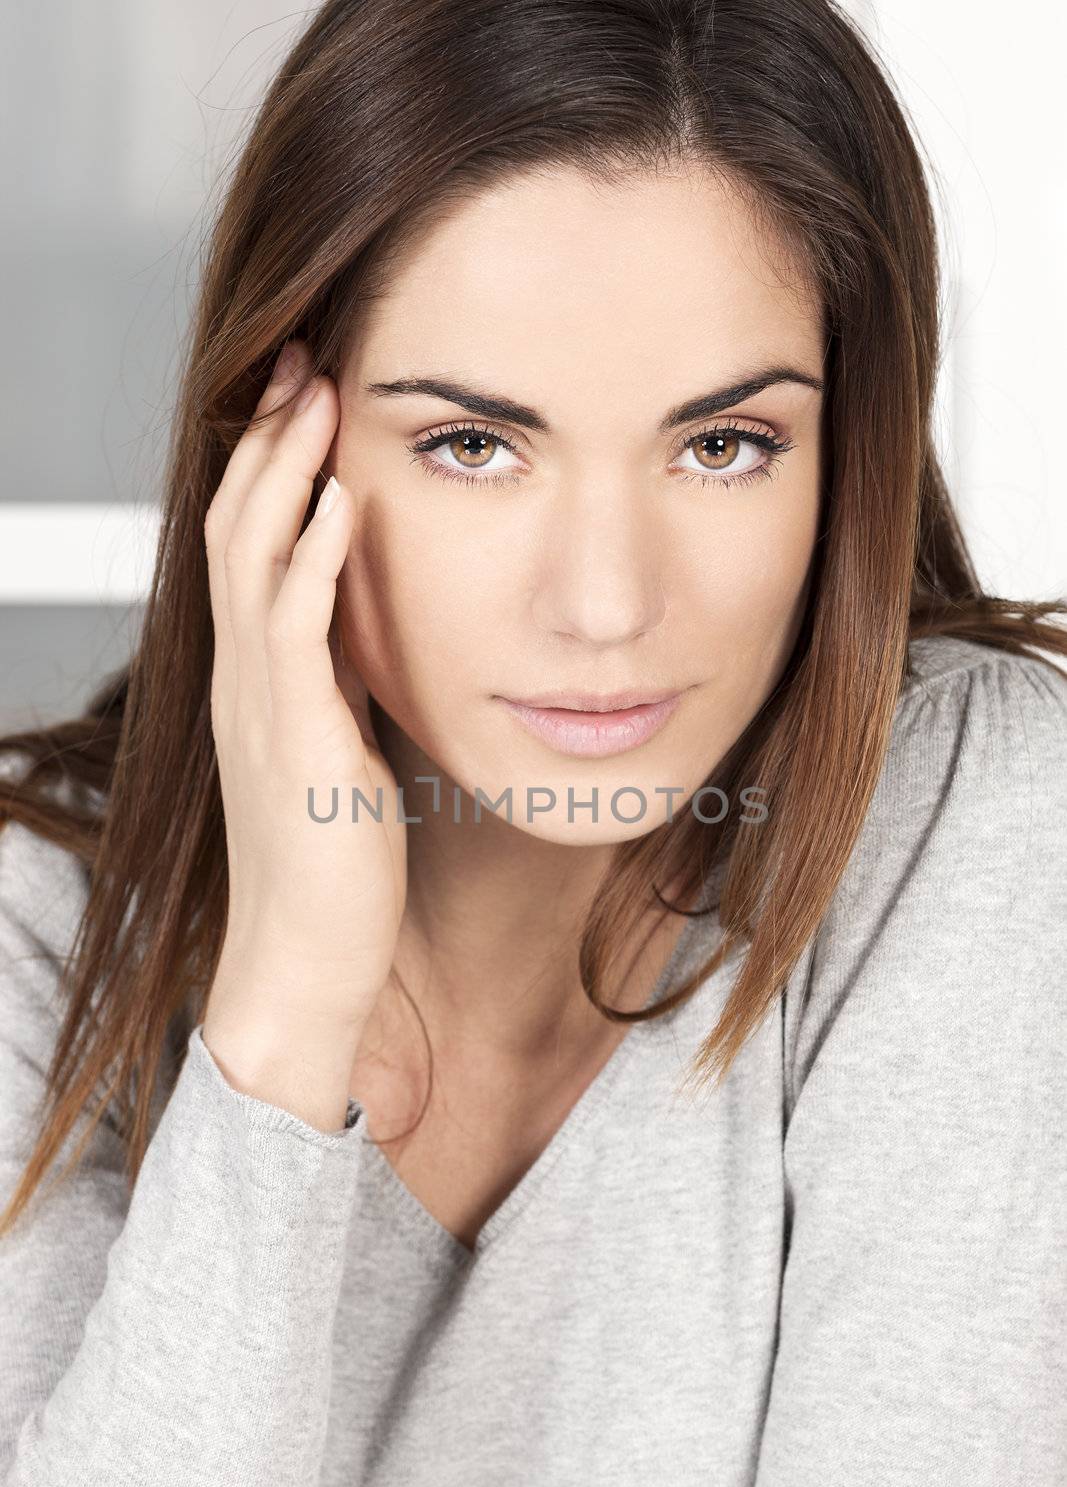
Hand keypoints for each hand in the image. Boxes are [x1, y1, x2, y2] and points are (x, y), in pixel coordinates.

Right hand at [200, 339, 406, 1119]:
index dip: (272, 467)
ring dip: (285, 472)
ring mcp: (261, 705)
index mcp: (261, 680)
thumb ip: (345, 689)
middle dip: (270, 440)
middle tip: (303, 363)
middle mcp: (247, 679)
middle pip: (237, 527)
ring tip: (315, 398)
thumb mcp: (340, 754)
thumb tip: (378, 635)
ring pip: (251, 559)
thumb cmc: (332, 867)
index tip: (309, 399)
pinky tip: (342, 504)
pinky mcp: (295, 740)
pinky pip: (293, 631)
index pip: (250, 545)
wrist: (305, 959)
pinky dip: (313, 560)